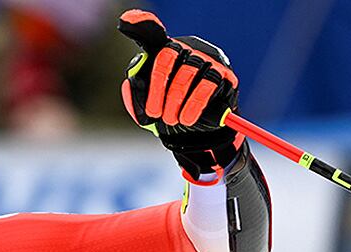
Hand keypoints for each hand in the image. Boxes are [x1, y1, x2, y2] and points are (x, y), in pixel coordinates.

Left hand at [117, 9, 244, 182]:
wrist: (198, 132)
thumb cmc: (169, 111)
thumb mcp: (146, 107)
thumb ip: (134, 95)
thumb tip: (130, 83)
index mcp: (164, 51)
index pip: (152, 33)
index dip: (140, 24)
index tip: (125, 21)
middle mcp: (187, 49)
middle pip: (168, 57)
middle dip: (159, 91)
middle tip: (156, 114)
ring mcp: (208, 60)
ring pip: (188, 73)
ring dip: (176, 101)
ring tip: (172, 120)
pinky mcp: (225, 76)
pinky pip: (207, 86)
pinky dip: (195, 105)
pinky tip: (188, 118)